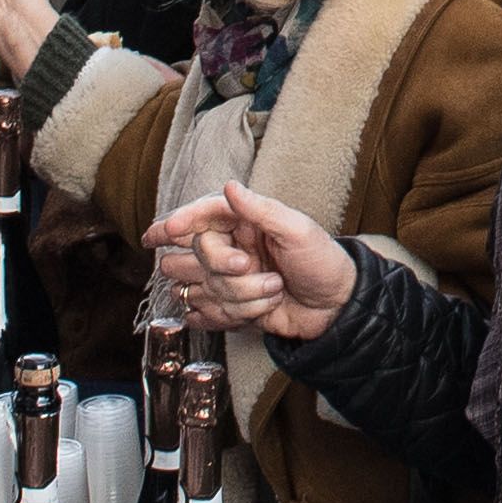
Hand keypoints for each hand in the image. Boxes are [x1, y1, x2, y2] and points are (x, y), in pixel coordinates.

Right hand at [151, 177, 355, 345]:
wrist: (336, 307)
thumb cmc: (322, 262)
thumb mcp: (299, 230)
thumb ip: (261, 209)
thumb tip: (230, 187)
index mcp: (244, 222)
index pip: (201, 217)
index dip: (180, 222)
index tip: (165, 231)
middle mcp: (230, 249)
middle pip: (195, 255)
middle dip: (222, 266)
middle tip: (250, 266)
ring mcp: (227, 279)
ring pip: (200, 289)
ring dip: (237, 295)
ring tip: (273, 290)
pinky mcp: (228, 307)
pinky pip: (207, 315)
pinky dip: (231, 316)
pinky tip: (254, 309)